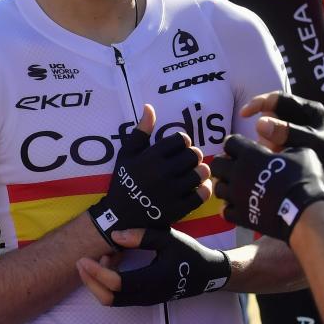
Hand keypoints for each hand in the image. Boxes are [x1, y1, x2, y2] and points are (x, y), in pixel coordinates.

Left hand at [76, 228, 229, 306]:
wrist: (207, 273)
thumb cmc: (188, 253)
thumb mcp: (168, 238)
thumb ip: (141, 236)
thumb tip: (114, 236)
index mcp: (153, 280)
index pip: (117, 284)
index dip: (97, 273)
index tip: (84, 259)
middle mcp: (147, 295)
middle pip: (109, 298)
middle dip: (91, 281)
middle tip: (82, 261)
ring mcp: (145, 300)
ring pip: (113, 299)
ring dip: (99, 281)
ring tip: (102, 256)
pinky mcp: (144, 299)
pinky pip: (120, 297)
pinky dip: (108, 283)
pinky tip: (111, 262)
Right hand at [88, 104, 209, 248]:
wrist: (119, 216)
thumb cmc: (123, 181)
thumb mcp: (127, 154)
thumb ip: (140, 131)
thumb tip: (149, 107)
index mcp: (150, 157)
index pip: (181, 139)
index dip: (183, 141)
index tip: (178, 148)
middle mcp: (161, 173)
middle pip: (194, 154)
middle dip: (193, 155)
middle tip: (188, 161)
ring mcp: (171, 192)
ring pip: (201, 173)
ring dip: (200, 171)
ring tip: (194, 173)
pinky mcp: (178, 209)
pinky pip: (202, 194)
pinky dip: (204, 189)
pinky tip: (197, 187)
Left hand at [210, 135, 323, 242]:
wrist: (304, 213)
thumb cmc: (305, 179)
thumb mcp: (302, 153)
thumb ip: (286, 147)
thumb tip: (282, 149)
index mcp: (250, 154)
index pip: (230, 142)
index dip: (236, 145)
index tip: (243, 149)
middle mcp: (237, 173)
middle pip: (216, 164)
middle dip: (224, 164)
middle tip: (235, 168)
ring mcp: (236, 196)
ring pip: (218, 188)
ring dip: (226, 186)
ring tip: (237, 189)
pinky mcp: (240, 215)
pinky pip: (225, 211)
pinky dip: (230, 208)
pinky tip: (240, 207)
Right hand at [241, 92, 323, 218]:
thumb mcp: (311, 143)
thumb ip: (287, 132)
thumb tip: (260, 123)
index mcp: (311, 110)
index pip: (279, 99)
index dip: (260, 103)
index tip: (245, 113)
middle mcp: (303, 117)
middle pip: (274, 114)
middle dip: (265, 128)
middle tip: (264, 143)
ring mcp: (298, 131)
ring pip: (272, 129)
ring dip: (268, 140)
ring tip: (275, 153)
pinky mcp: (293, 144)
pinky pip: (275, 141)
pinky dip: (272, 148)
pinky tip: (277, 158)